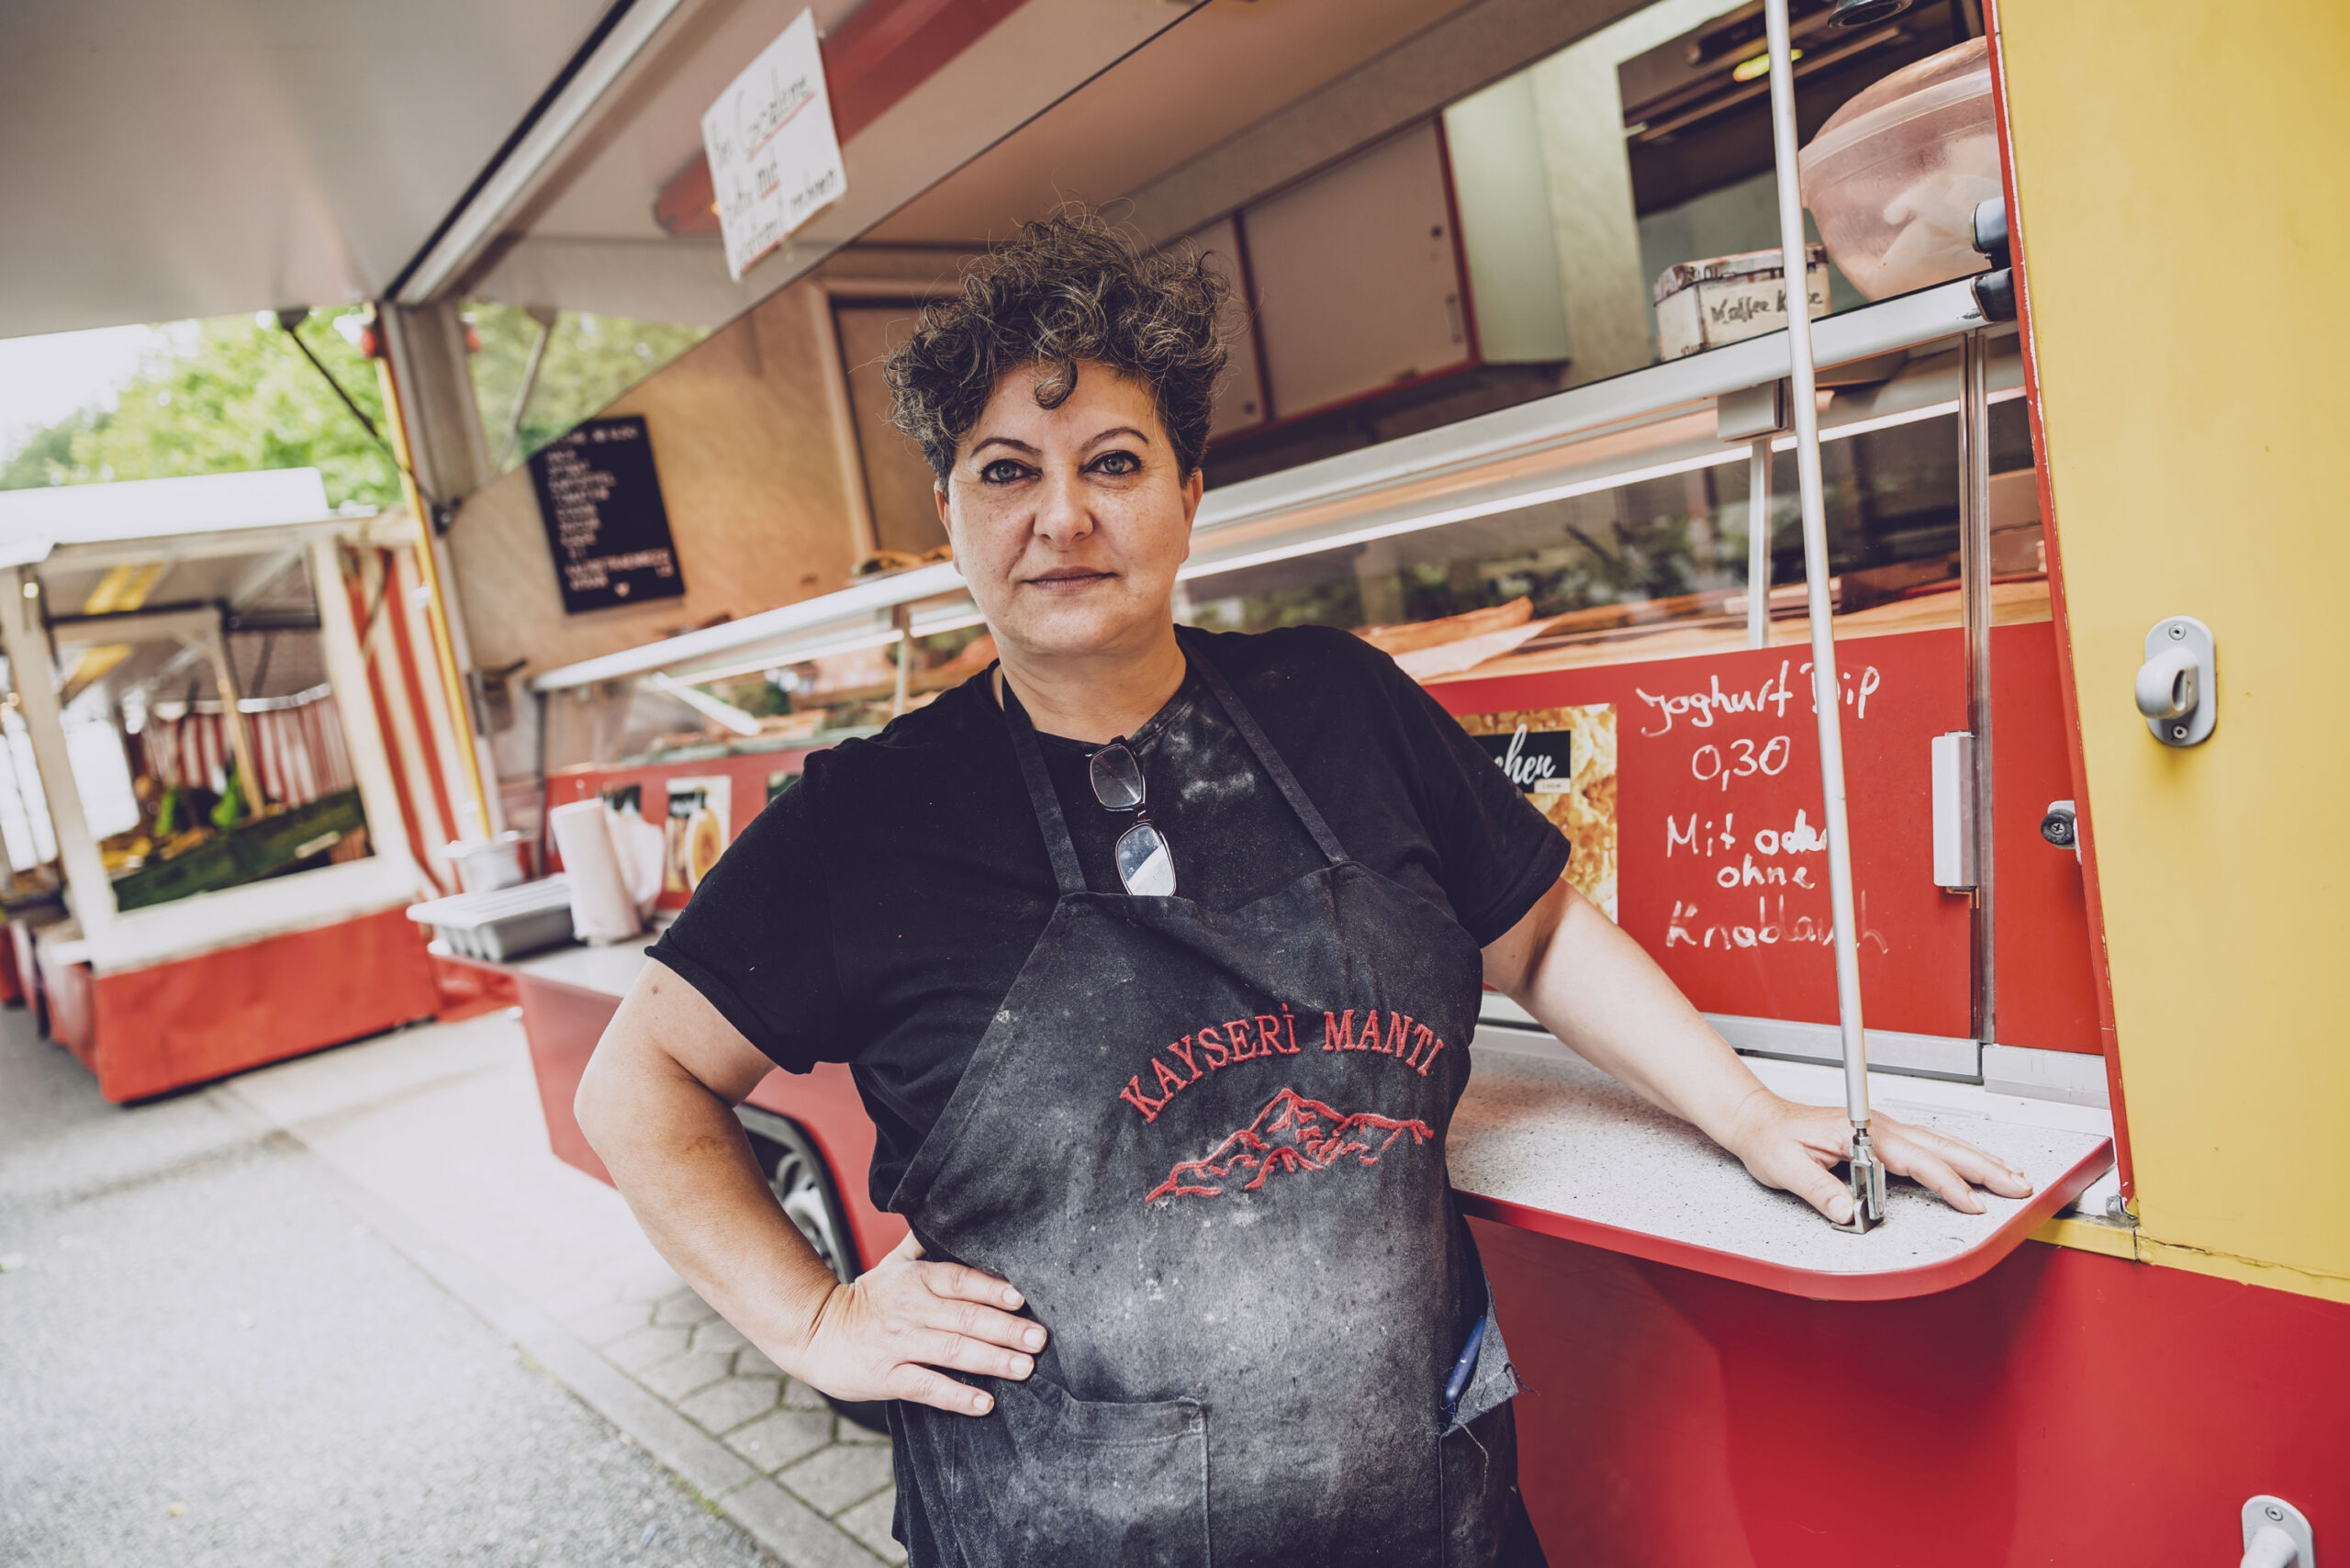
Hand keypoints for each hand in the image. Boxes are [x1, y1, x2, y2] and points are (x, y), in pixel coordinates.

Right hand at [785, 1233, 1045, 1415]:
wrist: (815, 1333)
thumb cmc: (866, 1300)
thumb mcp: (893, 1266)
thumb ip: (926, 1246)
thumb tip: (954, 1215)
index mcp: (916, 1280)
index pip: (961, 1280)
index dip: (992, 1289)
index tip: (1022, 1299)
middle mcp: (910, 1309)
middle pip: (964, 1317)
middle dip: (1006, 1328)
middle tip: (1039, 1339)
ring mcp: (898, 1344)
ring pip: (952, 1351)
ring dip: (992, 1360)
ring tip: (1025, 1368)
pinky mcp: (886, 1377)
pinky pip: (927, 1386)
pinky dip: (957, 1395)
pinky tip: (985, 1402)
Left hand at [1722, 1090, 2034, 1225]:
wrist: (1757, 1121)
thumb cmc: (1770, 1139)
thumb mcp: (1786, 1168)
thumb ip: (1818, 1190)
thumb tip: (1847, 1212)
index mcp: (1861, 1132)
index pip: (1916, 1160)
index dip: (1947, 1183)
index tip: (1972, 1204)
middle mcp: (1878, 1127)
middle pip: (1942, 1146)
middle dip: (1984, 1166)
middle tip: (2019, 1186)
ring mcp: (1882, 1130)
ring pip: (1940, 1143)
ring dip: (1978, 1159)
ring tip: (2011, 1175)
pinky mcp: (1881, 1138)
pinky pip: (1929, 1146)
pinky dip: (1957, 1156)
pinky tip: (1972, 1166)